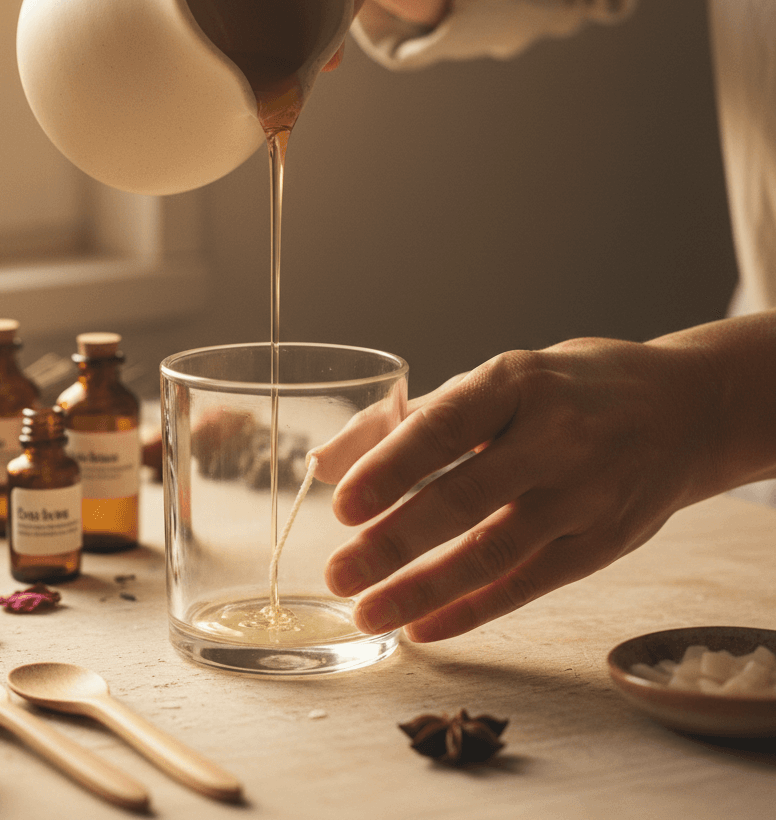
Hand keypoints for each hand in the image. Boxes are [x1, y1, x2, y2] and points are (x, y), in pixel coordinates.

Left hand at [323, 332, 736, 641]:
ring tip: (369, 613)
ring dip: (424, 590)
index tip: (341, 505)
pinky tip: (424, 627)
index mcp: (517, 382)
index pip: (445, 426)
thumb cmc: (565, 390)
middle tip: (338, 573)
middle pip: (465, 497)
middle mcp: (556, 436)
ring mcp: (586, 493)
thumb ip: (409, 420)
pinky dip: (472, 609)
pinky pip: (529, 584)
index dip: (390, 468)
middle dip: (394, 542)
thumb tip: (326, 464)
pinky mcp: (604, 542)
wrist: (683, 410)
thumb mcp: (495, 382)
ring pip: (494, 552)